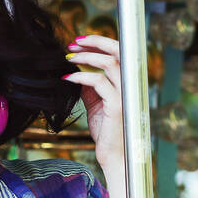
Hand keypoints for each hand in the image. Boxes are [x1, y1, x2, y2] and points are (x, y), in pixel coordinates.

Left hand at [63, 33, 124, 171]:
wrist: (113, 155)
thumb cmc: (106, 131)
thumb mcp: (95, 104)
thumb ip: (90, 88)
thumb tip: (77, 73)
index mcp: (127, 80)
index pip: (118, 51)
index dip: (99, 42)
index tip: (78, 42)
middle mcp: (130, 83)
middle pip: (118, 50)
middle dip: (95, 42)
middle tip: (73, 43)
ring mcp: (125, 93)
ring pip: (109, 63)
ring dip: (86, 57)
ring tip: (69, 58)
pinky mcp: (117, 105)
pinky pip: (99, 82)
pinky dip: (81, 77)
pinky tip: (68, 79)